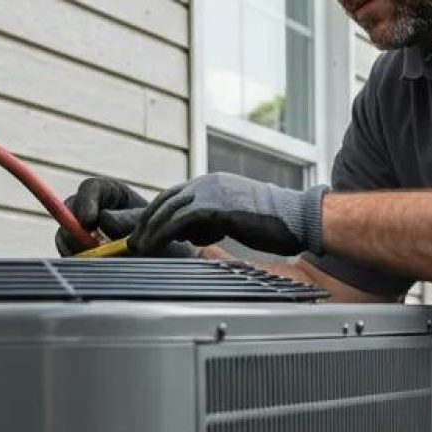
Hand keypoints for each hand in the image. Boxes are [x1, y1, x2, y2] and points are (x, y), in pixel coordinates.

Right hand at [54, 177, 196, 257]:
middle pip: (69, 212)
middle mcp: (93, 209)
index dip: (85, 203)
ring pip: (66, 236)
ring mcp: (85, 231)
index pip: (90, 188)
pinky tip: (96, 269)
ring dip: (76, 250)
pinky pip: (70, 255)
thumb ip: (129, 221)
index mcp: (112, 193)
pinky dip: (78, 263)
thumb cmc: (165, 235)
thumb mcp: (152, 226)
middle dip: (74, 231)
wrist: (171, 259)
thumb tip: (103, 220)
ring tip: (98, 262)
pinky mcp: (82, 251)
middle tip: (88, 249)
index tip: (90, 222)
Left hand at [129, 173, 328, 256]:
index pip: (174, 196)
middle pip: (166, 200)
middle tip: (131, 242)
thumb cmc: (273, 223)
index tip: (143, 231)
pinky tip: (153, 247)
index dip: (156, 214)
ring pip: (168, 209)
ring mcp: (212, 192)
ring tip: (137, 248)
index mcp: (213, 183)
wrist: (300, 217)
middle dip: (146, 222)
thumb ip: (212, 220)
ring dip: (149, 230)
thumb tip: (192, 234)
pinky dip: (162, 235)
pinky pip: (179, 221)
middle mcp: (209, 183)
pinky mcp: (216, 206)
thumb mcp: (235, 217)